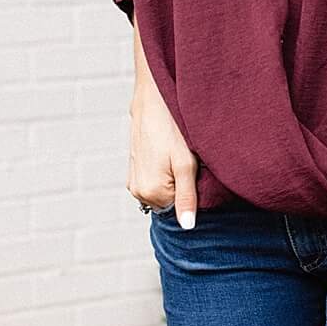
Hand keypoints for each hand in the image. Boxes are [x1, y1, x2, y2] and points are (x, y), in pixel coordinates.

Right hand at [128, 72, 198, 226]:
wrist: (153, 99)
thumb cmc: (173, 128)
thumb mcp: (187, 165)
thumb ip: (188, 198)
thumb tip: (187, 226)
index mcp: (150, 193)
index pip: (179, 208)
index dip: (191, 191)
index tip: (193, 171)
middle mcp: (137, 190)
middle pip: (169, 201)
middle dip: (180, 185)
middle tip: (185, 160)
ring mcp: (133, 179)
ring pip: (162, 190)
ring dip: (171, 177)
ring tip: (173, 154)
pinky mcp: (133, 167)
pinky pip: (153, 180)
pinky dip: (163, 170)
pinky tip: (165, 152)